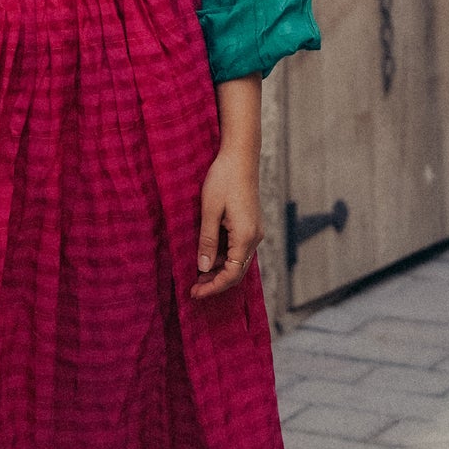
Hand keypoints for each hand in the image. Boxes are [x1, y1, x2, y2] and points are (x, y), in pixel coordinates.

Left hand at [191, 146, 263, 300]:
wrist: (240, 156)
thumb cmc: (223, 179)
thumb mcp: (209, 210)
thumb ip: (207, 240)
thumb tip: (203, 268)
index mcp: (245, 236)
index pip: (231, 274)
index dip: (213, 287)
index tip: (194, 293)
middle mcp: (254, 237)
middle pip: (237, 272)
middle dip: (216, 283)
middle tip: (194, 289)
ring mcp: (254, 231)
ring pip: (237, 261)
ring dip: (219, 271)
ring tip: (197, 276)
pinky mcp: (250, 224)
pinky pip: (237, 249)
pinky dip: (223, 257)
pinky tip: (208, 256)